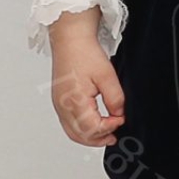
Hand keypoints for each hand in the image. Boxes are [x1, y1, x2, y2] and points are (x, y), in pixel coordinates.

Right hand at [49, 15, 125, 145]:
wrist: (70, 39)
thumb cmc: (84, 53)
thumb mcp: (107, 76)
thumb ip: (115, 99)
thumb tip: (118, 114)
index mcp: (74, 101)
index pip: (92, 128)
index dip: (109, 127)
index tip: (120, 119)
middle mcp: (63, 106)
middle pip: (80, 135)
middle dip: (98, 139)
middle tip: (114, 136)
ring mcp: (58, 104)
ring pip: (72, 132)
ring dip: (89, 137)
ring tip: (105, 135)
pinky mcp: (58, 101)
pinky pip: (68, 123)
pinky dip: (81, 129)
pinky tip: (92, 125)